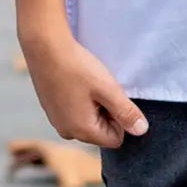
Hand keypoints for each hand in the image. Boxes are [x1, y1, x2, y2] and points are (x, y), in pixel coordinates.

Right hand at [20, 26, 147, 149]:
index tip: (110, 96)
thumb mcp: (108, 89)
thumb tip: (141, 131)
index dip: (120, 118)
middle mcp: (67, 132)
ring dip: (94, 105)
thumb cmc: (77, 67)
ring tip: (86, 84)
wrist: (44, 48)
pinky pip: (75, 113)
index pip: (116, 139)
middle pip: (101, 131)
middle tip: (98, 88)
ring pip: (89, 121)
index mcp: (82, 131)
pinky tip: (75, 82)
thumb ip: (126, 113)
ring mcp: (57, 121)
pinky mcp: (51, 110)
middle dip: (106, 112)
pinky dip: (80, 100)